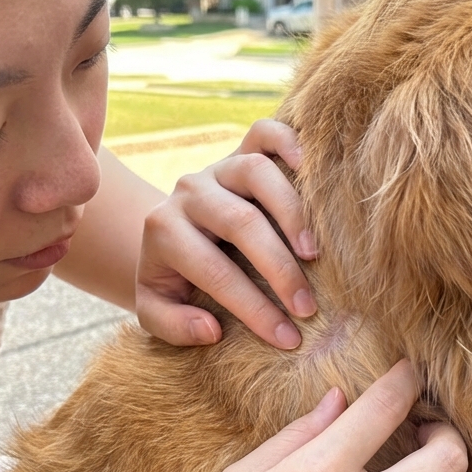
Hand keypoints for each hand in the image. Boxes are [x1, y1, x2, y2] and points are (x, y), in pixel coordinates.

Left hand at [135, 119, 315, 349]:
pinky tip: (311, 169)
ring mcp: (217, 168)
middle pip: (241, 223)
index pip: (214, 272)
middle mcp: (189, 193)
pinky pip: (264, 133)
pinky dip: (289, 142)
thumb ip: (174, 326)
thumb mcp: (157, 311)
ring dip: (292, 214)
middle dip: (279, 270)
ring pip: (257, 172)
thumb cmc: (173, 282)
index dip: (253, 308)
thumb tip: (211, 329)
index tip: (287, 338)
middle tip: (308, 308)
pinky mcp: (240, 152)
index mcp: (164, 232)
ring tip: (314, 254)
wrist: (170, 239)